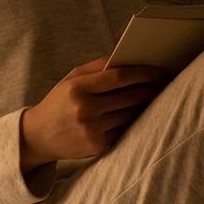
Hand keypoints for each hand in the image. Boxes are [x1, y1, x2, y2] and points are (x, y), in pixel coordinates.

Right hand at [19, 56, 168, 171]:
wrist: (38, 136)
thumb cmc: (58, 103)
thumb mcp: (70, 79)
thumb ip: (97, 67)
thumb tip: (127, 58)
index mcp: (77, 88)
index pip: (118, 77)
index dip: (142, 73)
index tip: (158, 71)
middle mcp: (85, 109)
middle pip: (129, 96)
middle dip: (151, 89)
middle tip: (166, 83)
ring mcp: (92, 130)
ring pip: (130, 114)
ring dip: (145, 105)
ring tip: (156, 97)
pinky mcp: (97, 146)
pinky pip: (123, 130)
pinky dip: (133, 122)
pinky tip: (140, 114)